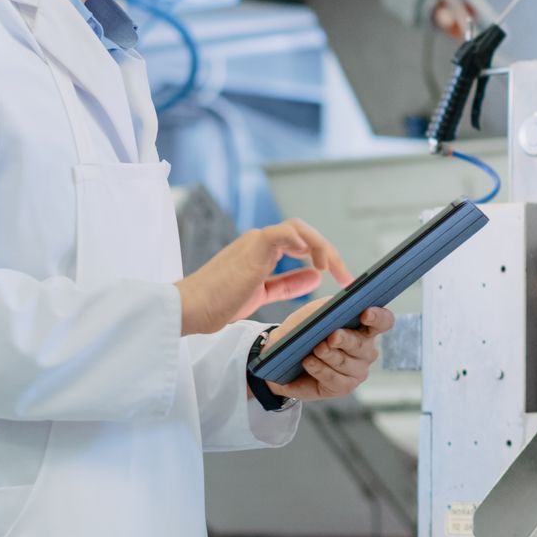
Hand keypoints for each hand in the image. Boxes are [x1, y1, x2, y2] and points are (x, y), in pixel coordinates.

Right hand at [174, 219, 350, 335]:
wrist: (190, 308)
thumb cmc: (218, 303)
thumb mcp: (262, 294)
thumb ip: (288, 284)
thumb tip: (316, 276)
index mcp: (262, 251)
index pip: (301, 243)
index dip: (325, 257)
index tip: (341, 278)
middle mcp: (260, 242)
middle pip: (305, 232)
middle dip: (330, 252)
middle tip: (346, 276)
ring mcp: (256, 242)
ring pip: (298, 228)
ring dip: (322, 246)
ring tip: (332, 269)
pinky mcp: (252, 248)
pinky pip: (282, 232)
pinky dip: (301, 240)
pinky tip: (313, 259)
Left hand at [261, 296, 393, 401]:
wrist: (285, 358)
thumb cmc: (304, 332)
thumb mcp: (312, 314)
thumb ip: (325, 308)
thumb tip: (334, 306)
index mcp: (364, 327)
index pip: (383, 321)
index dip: (378, 317)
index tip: (365, 313)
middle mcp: (366, 350)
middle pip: (361, 344)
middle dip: (346, 339)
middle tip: (333, 336)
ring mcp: (358, 370)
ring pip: (345, 362)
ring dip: (329, 355)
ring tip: (315, 349)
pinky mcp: (345, 387)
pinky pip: (334, 379)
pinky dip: (320, 369)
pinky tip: (309, 362)